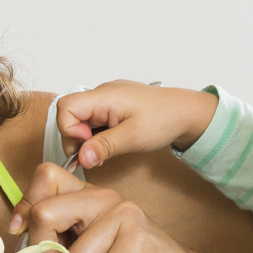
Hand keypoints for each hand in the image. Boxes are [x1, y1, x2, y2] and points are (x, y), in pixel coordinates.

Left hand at [9, 162, 211, 252]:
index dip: (26, 207)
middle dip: (48, 251)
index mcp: (87, 196)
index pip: (45, 176)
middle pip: (45, 213)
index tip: (24, 232)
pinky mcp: (137, 237)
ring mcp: (122, 213)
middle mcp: (104, 197)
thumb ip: (56, 241)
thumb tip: (22, 234)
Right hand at [57, 82, 219, 169]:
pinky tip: (110, 145)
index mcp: (104, 96)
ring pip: (81, 120)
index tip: (88, 145)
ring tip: (105, 152)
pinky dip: (96, 136)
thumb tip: (81, 158)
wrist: (186, 112)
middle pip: (70, 115)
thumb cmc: (164, 119)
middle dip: (77, 139)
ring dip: (87, 140)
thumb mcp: (133, 137)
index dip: (70, 130)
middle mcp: (101, 94)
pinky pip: (93, 121)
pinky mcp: (112, 108)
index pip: (66, 107)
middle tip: (96, 155)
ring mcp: (106, 100)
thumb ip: (104, 147)